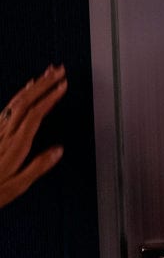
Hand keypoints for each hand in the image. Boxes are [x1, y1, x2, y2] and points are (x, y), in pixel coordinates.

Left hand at [0, 64, 66, 208]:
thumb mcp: (16, 186)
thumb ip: (38, 167)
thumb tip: (58, 150)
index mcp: (14, 146)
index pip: (35, 114)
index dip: (49, 97)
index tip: (62, 85)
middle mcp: (4, 134)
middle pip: (25, 101)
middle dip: (44, 83)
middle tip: (59, 71)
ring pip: (15, 101)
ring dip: (33, 85)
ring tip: (47, 73)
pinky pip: (8, 106)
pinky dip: (20, 94)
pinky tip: (26, 88)